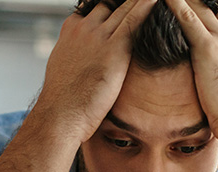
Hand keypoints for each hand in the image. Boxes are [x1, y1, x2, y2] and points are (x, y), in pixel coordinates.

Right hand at [35, 0, 157, 143]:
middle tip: (142, 3)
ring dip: (138, 3)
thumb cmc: (63, 100)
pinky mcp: (114, 49)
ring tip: (157, 0)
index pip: (94, 6)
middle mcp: (84, 27)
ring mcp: (99, 36)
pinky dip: (147, 7)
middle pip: (110, 3)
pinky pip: (135, 20)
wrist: (60, 114)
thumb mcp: (65, 66)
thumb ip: (77, 54)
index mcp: (71, 30)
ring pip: (124, 7)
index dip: (110, 7)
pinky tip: (156, 0)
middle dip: (126, 3)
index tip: (120, 7)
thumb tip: (85, 59)